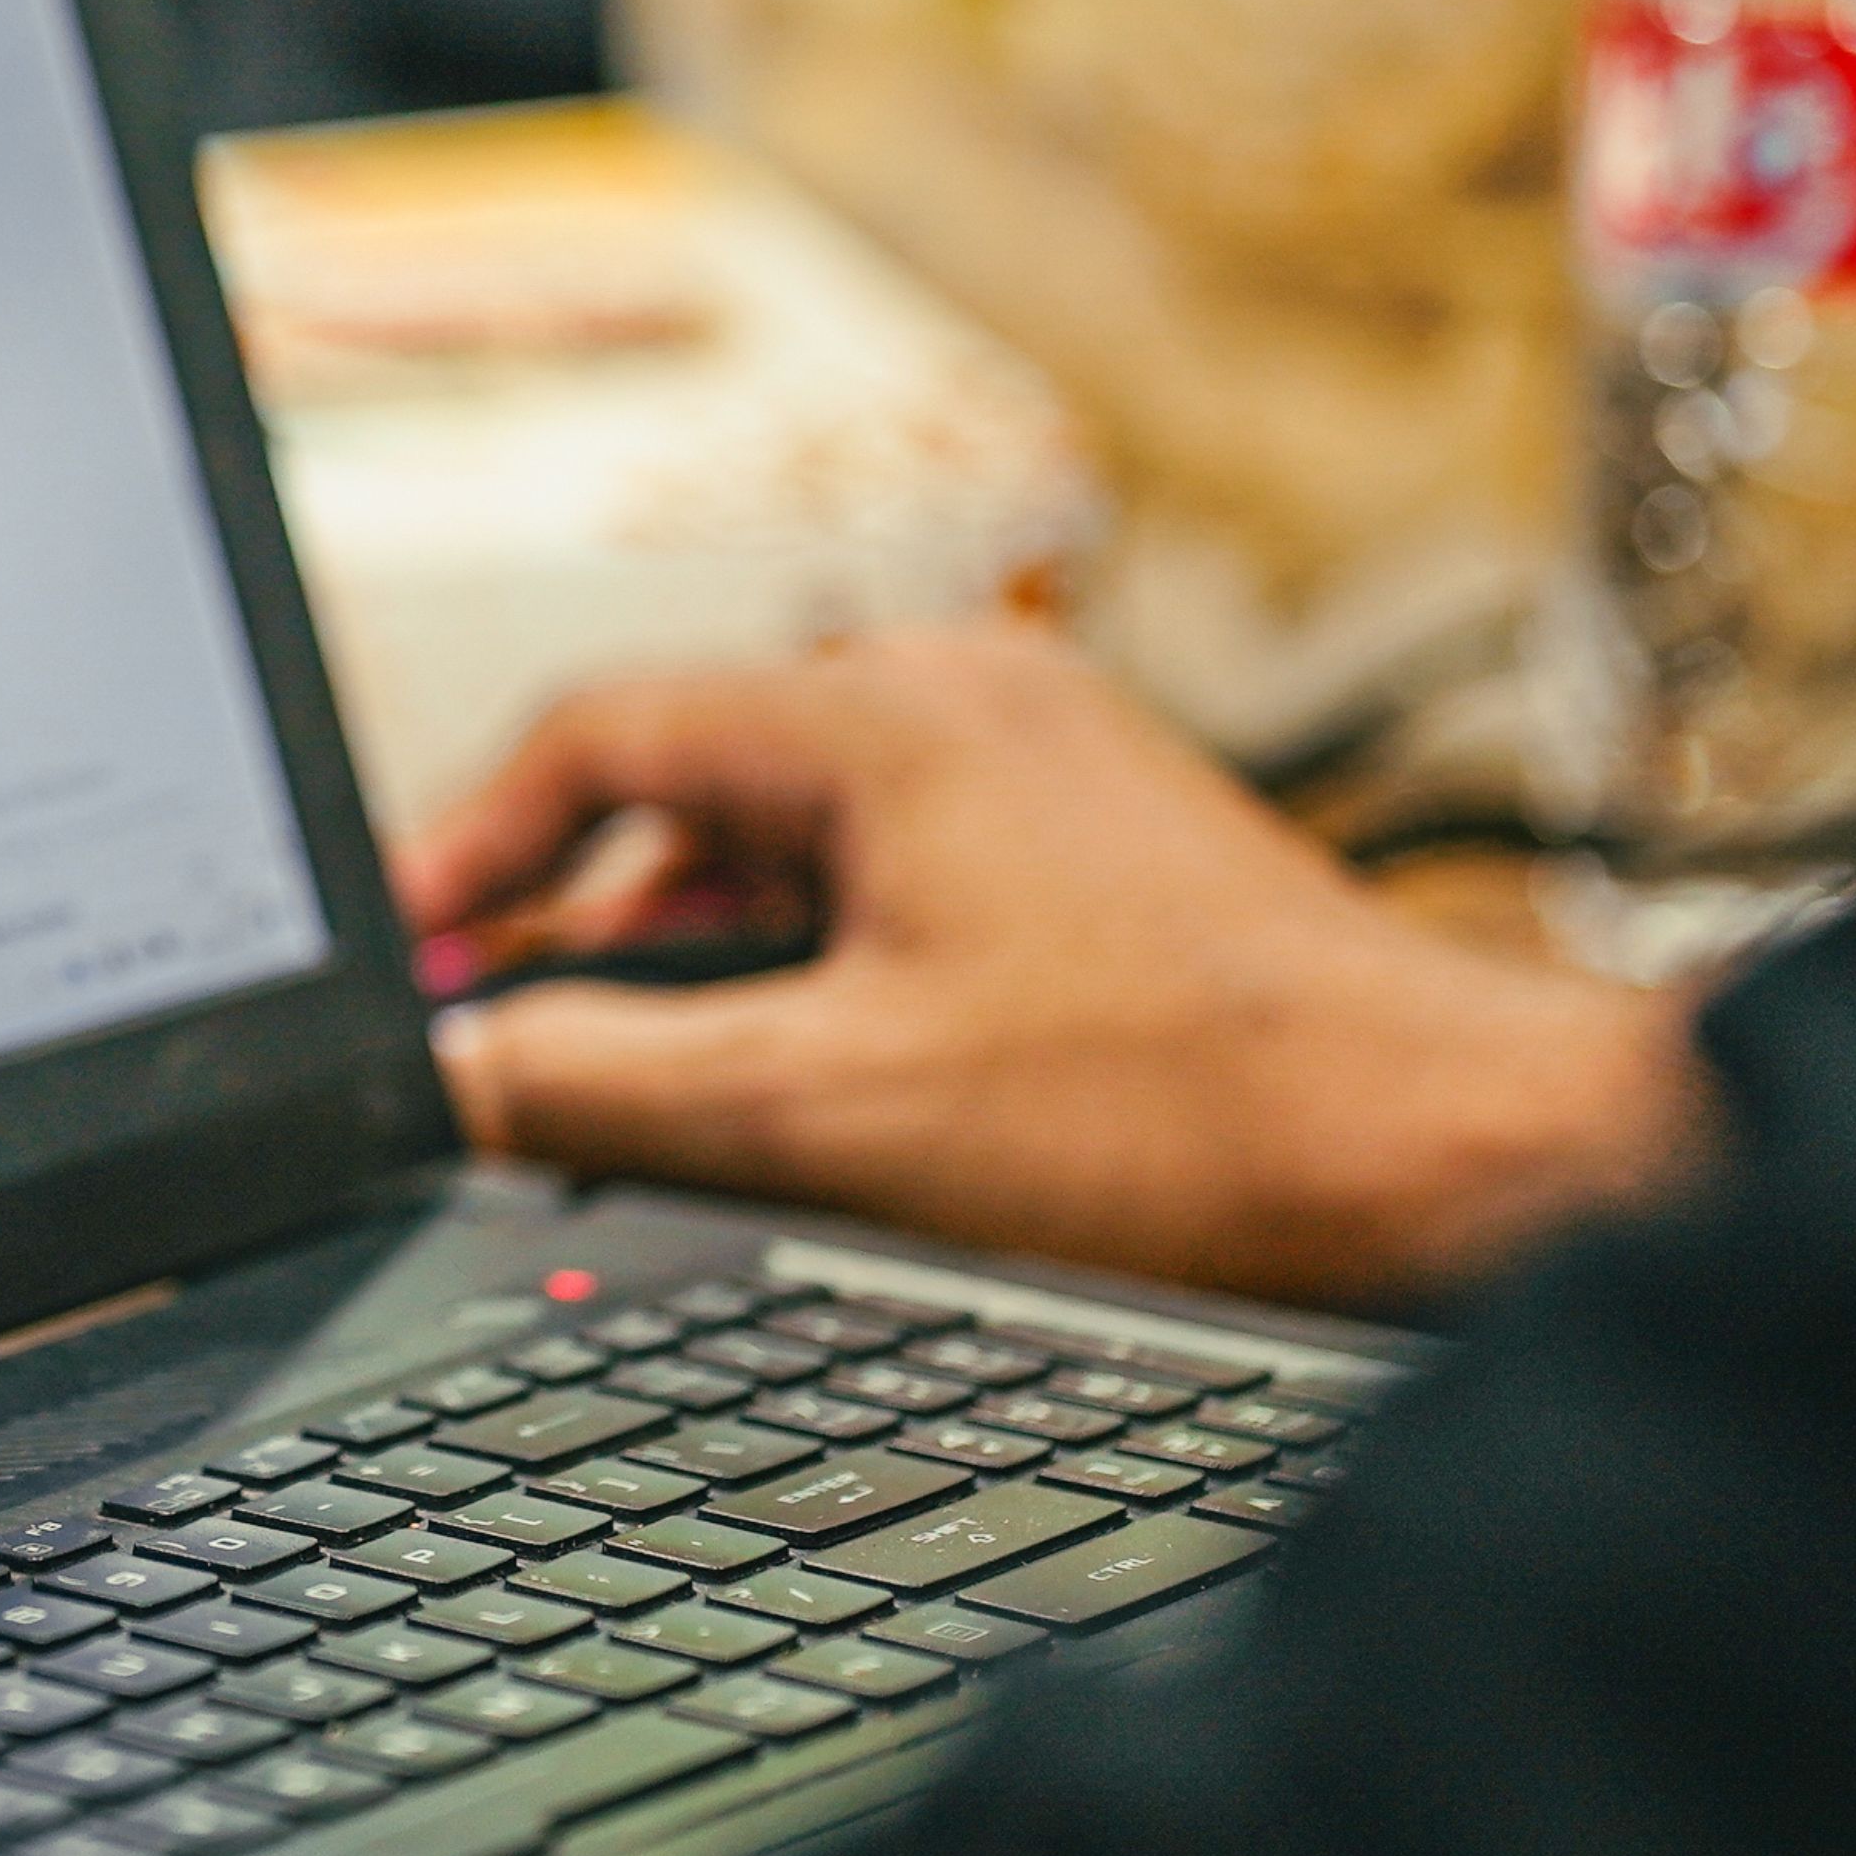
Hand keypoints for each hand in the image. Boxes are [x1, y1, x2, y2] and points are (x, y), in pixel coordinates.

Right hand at [396, 625, 1704, 1314]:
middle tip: (497, 1022)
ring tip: (634, 1067)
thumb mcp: (829, 1110)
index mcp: (884, 716)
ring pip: (798, 833)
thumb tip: (453, 1071)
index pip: (597, 731)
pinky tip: (805, 1072)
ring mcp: (1047, 768)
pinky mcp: (1104, 850)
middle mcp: (966, 702)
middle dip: (577, 907)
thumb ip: (602, 1080)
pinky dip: (815, 956)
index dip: (469, 847)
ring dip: (699, 942)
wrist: (1447, 1153)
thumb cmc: (1181, 1113)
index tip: (408, 950)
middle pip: (693, 776)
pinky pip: (898, 872)